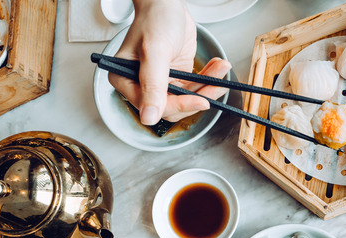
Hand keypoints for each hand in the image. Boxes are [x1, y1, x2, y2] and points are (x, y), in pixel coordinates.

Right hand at [108, 0, 231, 123]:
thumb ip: (152, 84)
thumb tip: (149, 117)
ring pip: (187, 99)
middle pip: (172, 107)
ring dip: (207, 87)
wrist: (167, 3)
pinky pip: (194, 88)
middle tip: (215, 85)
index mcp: (125, 81)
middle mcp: (141, 85)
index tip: (201, 101)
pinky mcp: (176, 78)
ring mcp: (160, 83)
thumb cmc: (155, 19)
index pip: (153, 107)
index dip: (179, 106)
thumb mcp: (155, 51)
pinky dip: (209, 79)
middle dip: (197, 97)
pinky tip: (217, 68)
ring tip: (221, 69)